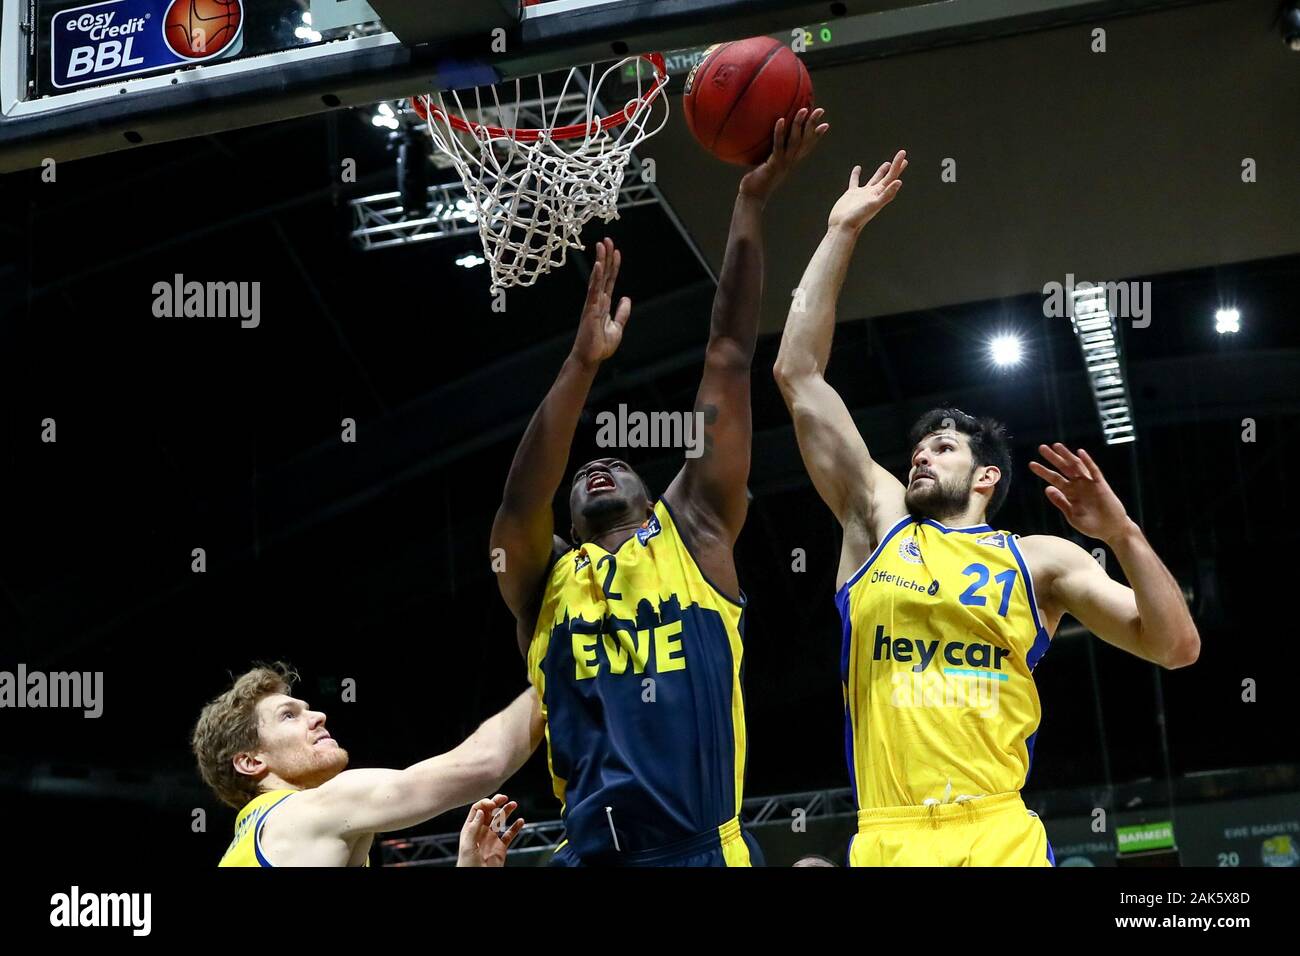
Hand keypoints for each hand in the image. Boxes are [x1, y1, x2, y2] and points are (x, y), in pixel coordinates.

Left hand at [456, 794, 524, 867]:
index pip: (478, 810)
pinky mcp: (500, 847)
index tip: (493, 803)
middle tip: (505, 798)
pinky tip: (521, 821)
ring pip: (501, 820)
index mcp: (471, 829)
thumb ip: (474, 827)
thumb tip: (481, 811)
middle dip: (497, 803)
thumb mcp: (467, 844)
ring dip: (507, 811)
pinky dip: (516, 827)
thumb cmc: (467, 865)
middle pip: (490, 812)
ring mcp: (491, 838)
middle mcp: (481, 831)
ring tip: (514, 804)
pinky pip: (509, 834)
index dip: (486, 804)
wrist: (478, 877)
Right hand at [570, 238, 630, 366]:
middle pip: (603, 275)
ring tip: (602, 245)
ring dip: (601, 261)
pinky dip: (597, 277)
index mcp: (603, 304)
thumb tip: (626, 298)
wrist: (590, 358)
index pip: (609, 280)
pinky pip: (594, 290)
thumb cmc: (600, 346)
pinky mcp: (590, 310)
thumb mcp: (617, 327)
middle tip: (607, 239)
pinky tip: (599, 265)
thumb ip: (622, 313)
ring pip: (598, 278)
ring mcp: (592, 304)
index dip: (613, 266)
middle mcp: (597, 300)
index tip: (616, 251)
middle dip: (606, 257)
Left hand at [740, 108, 828, 200]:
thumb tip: (763, 143)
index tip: (826, 124)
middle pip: (805, 141)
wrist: (752, 198)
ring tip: (803, 110)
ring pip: (795, 142)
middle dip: (813, 125)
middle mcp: (790, 162)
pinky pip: (778, 146)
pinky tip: (780, 120)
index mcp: (791, 162)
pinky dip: (779, 133)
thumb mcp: (767, 166)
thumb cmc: (757, 182)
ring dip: (799, 125)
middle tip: (820, 110)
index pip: (807, 147)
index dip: (817, 136)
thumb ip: (770, 157)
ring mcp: (783, 163)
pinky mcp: (773, 164)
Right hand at [827, 150, 906, 231]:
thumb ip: (887, 194)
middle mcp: (874, 193)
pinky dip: (856, 174)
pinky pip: (855, 182)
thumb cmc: (858, 218)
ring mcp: (863, 194)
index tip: (903, 153)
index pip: (892, 176)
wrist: (842, 226)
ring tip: (887, 163)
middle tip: (902, 156)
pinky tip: (858, 168)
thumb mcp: (874, 204)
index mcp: (880, 194)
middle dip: (895, 166)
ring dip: (881, 171)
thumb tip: (899, 182)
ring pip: (875, 179)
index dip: (898, 165)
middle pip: (887, 177)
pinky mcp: (852, 194)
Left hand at [1029, 444, 1133, 543]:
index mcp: (1069, 493)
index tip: (1031, 464)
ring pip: (1077, 466)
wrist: (1111, 531)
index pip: (1054, 479)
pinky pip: (1094, 471)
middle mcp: (1078, 485)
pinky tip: (1080, 453)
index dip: (1043, 471)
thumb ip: (1061, 502)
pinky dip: (1088, 462)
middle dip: (1053, 458)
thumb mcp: (1071, 515)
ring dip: (1067, 455)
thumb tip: (1047, 488)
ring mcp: (1090, 484)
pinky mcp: (1101, 486)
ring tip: (1057, 446)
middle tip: (1041, 447)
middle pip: (1064, 468)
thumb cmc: (1091, 525)